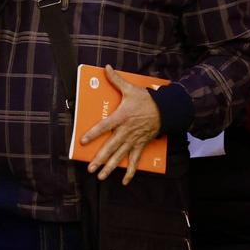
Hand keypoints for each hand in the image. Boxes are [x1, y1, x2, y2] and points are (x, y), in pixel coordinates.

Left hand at [81, 65, 161, 184]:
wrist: (166, 110)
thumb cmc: (146, 99)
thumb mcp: (130, 89)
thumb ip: (116, 79)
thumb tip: (106, 68)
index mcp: (121, 117)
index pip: (104, 127)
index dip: (93, 134)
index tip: (83, 141)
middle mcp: (126, 131)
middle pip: (111, 147)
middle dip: (100, 159)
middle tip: (90, 168)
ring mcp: (133, 140)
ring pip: (120, 156)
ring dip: (110, 167)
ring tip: (100, 177)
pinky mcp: (140, 145)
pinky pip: (135, 160)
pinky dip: (130, 171)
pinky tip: (124, 181)